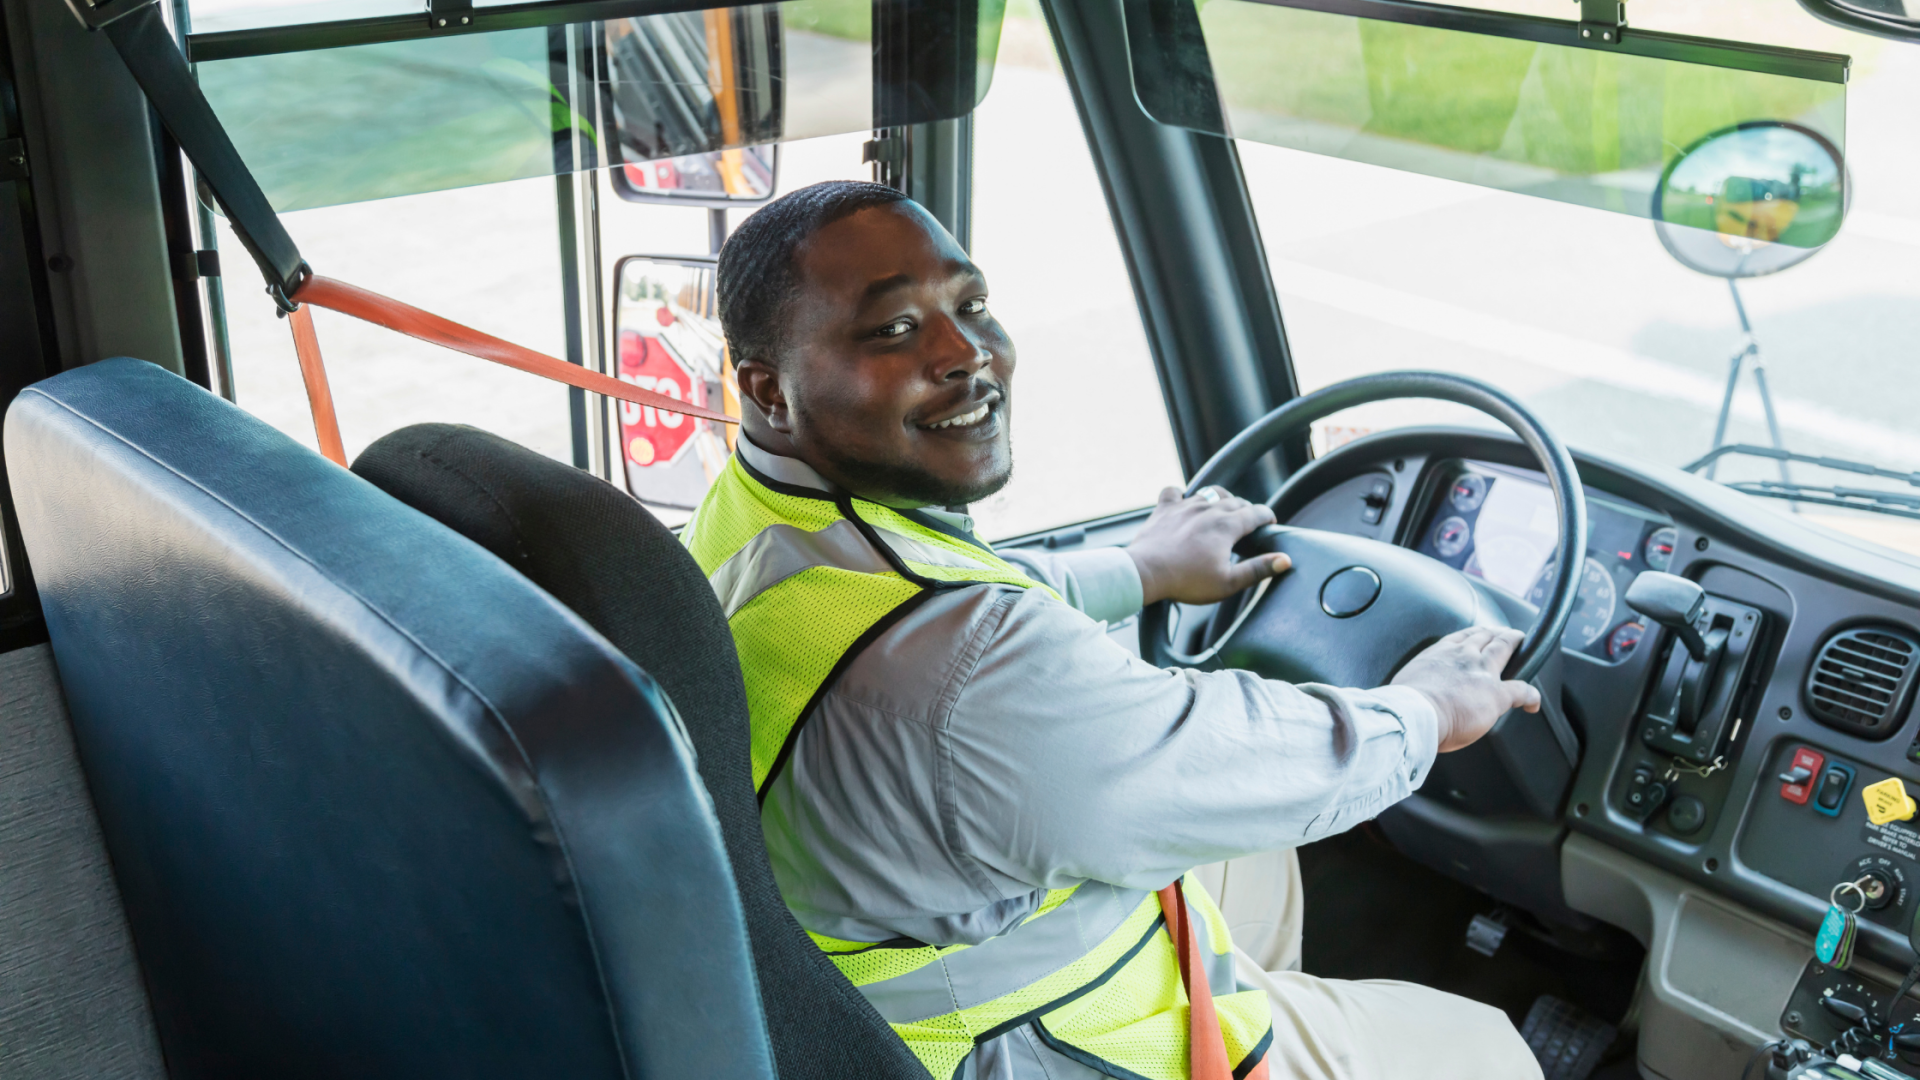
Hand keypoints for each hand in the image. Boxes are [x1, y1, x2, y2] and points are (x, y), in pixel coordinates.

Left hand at [1127, 486, 1291, 605]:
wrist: (1146, 572)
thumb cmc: (1186, 581)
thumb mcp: (1228, 582)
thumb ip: (1258, 569)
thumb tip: (1285, 560)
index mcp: (1227, 525)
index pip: (1256, 512)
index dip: (1267, 516)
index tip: (1271, 522)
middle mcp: (1208, 509)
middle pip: (1235, 501)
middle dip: (1247, 509)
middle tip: (1250, 521)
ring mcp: (1184, 506)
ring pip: (1209, 493)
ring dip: (1221, 499)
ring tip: (1225, 508)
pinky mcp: (1164, 509)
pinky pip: (1173, 492)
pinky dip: (1181, 494)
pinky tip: (1183, 501)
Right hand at [1390, 627, 1541, 751]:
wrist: (1416, 714)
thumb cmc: (1405, 705)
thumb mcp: (1405, 682)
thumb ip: (1417, 682)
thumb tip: (1413, 693)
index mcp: (1440, 654)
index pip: (1463, 637)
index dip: (1475, 634)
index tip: (1479, 634)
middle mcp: (1463, 656)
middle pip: (1486, 636)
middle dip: (1498, 633)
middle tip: (1506, 633)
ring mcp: (1482, 672)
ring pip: (1504, 648)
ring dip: (1514, 643)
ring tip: (1521, 643)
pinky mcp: (1496, 694)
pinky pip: (1522, 690)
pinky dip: (1531, 695)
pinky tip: (1533, 702)